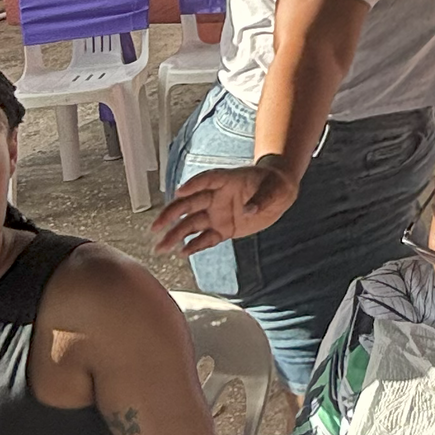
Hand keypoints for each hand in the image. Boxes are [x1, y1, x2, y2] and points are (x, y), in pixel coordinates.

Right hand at [152, 157, 299, 255]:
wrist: (279, 194)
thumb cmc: (274, 185)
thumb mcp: (273, 189)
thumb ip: (260, 200)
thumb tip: (249, 210)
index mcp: (225, 180)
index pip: (206, 180)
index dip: (193, 185)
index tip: (180, 191)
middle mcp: (215, 197)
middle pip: (189, 204)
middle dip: (171, 215)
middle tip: (155, 227)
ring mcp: (217, 213)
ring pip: (191, 224)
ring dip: (175, 235)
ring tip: (160, 248)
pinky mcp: (222, 229)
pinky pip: (205, 238)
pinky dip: (194, 246)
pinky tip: (182, 253)